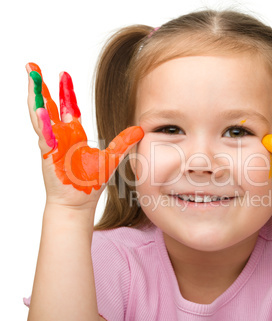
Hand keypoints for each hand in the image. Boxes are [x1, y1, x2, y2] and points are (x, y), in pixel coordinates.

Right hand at [26, 63, 143, 206]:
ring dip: (35, 97)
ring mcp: (52, 143)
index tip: (64, 74)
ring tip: (31, 78)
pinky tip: (39, 109)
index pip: (69, 107)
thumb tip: (140, 129)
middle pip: (49, 105)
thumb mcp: (111, 157)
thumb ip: (123, 142)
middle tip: (33, 67)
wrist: (79, 202)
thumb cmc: (90, 182)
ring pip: (40, 115)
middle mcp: (61, 135)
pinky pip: (44, 135)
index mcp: (73, 134)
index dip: (66, 91)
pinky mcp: (48, 154)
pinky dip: (41, 122)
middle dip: (41, 86)